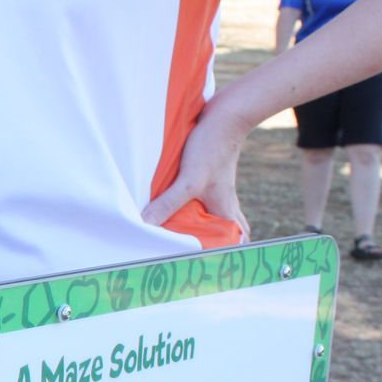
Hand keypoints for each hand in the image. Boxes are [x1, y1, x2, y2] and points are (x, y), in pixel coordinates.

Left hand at [140, 101, 253, 240]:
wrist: (227, 115)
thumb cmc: (212, 147)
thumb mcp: (189, 180)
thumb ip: (169, 203)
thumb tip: (147, 225)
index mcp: (225, 209)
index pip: (235, 240)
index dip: (227, 254)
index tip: (209, 266)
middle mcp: (225, 201)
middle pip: (231, 229)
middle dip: (222, 243)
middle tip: (201, 254)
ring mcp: (219, 187)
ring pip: (219, 212)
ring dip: (209, 224)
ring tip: (189, 233)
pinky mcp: (210, 174)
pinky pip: (207, 196)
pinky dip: (200, 205)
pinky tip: (182, 203)